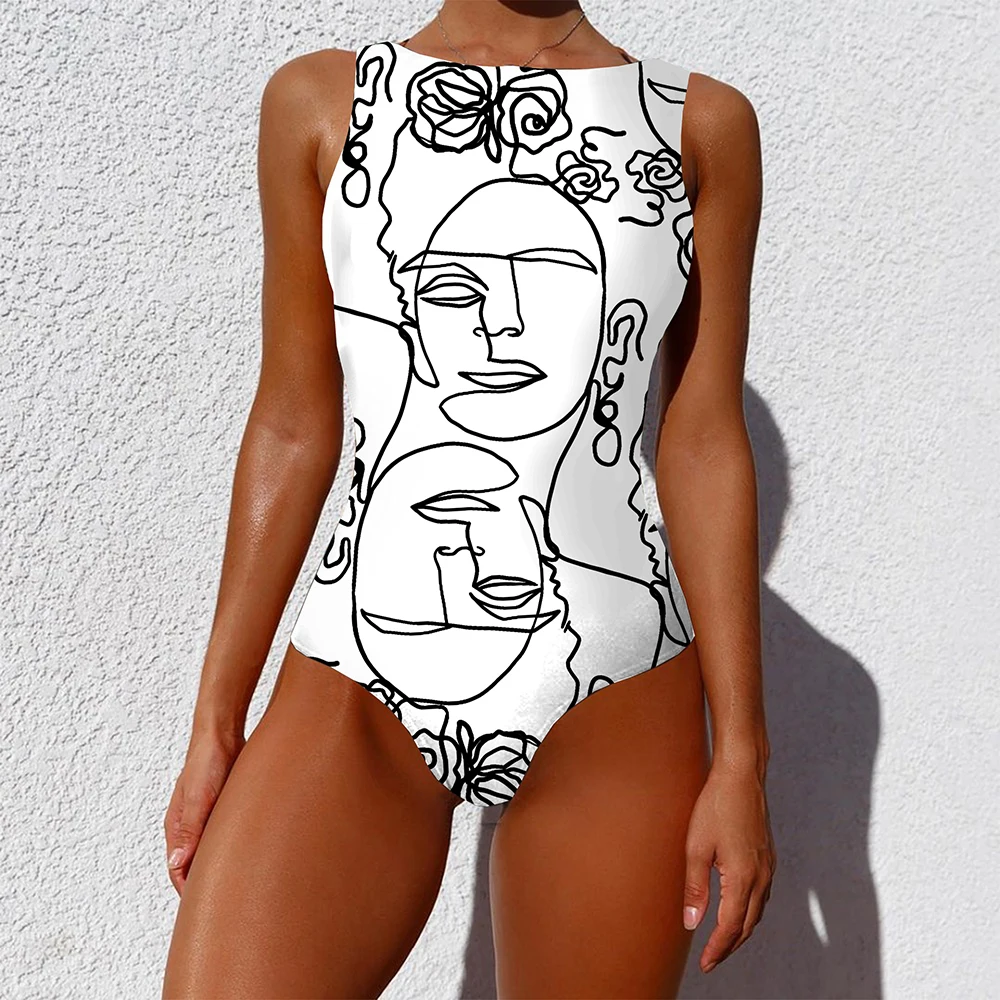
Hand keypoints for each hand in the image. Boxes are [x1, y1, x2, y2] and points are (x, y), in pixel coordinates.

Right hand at [163, 729, 243, 894]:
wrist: (223, 732)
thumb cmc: (207, 761)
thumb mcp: (199, 798)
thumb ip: (190, 830)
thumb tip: (178, 865)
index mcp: (178, 827)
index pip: (178, 871)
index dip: (190, 893)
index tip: (206, 911)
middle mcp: (190, 826)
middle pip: (195, 865)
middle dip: (208, 884)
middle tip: (229, 903)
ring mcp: (207, 817)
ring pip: (212, 851)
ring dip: (222, 866)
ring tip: (242, 884)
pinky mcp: (224, 808)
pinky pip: (226, 835)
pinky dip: (234, 847)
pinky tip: (251, 854)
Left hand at [683, 759, 775, 971]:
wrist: (741, 776)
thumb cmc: (716, 806)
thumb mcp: (696, 847)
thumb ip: (694, 888)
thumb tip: (691, 923)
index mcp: (744, 878)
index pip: (732, 927)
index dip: (718, 949)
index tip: (706, 964)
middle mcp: (762, 877)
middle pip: (748, 924)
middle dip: (730, 945)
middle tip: (712, 959)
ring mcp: (768, 866)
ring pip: (757, 911)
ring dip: (741, 929)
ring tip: (722, 940)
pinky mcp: (767, 856)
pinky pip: (762, 894)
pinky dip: (750, 910)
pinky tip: (738, 908)